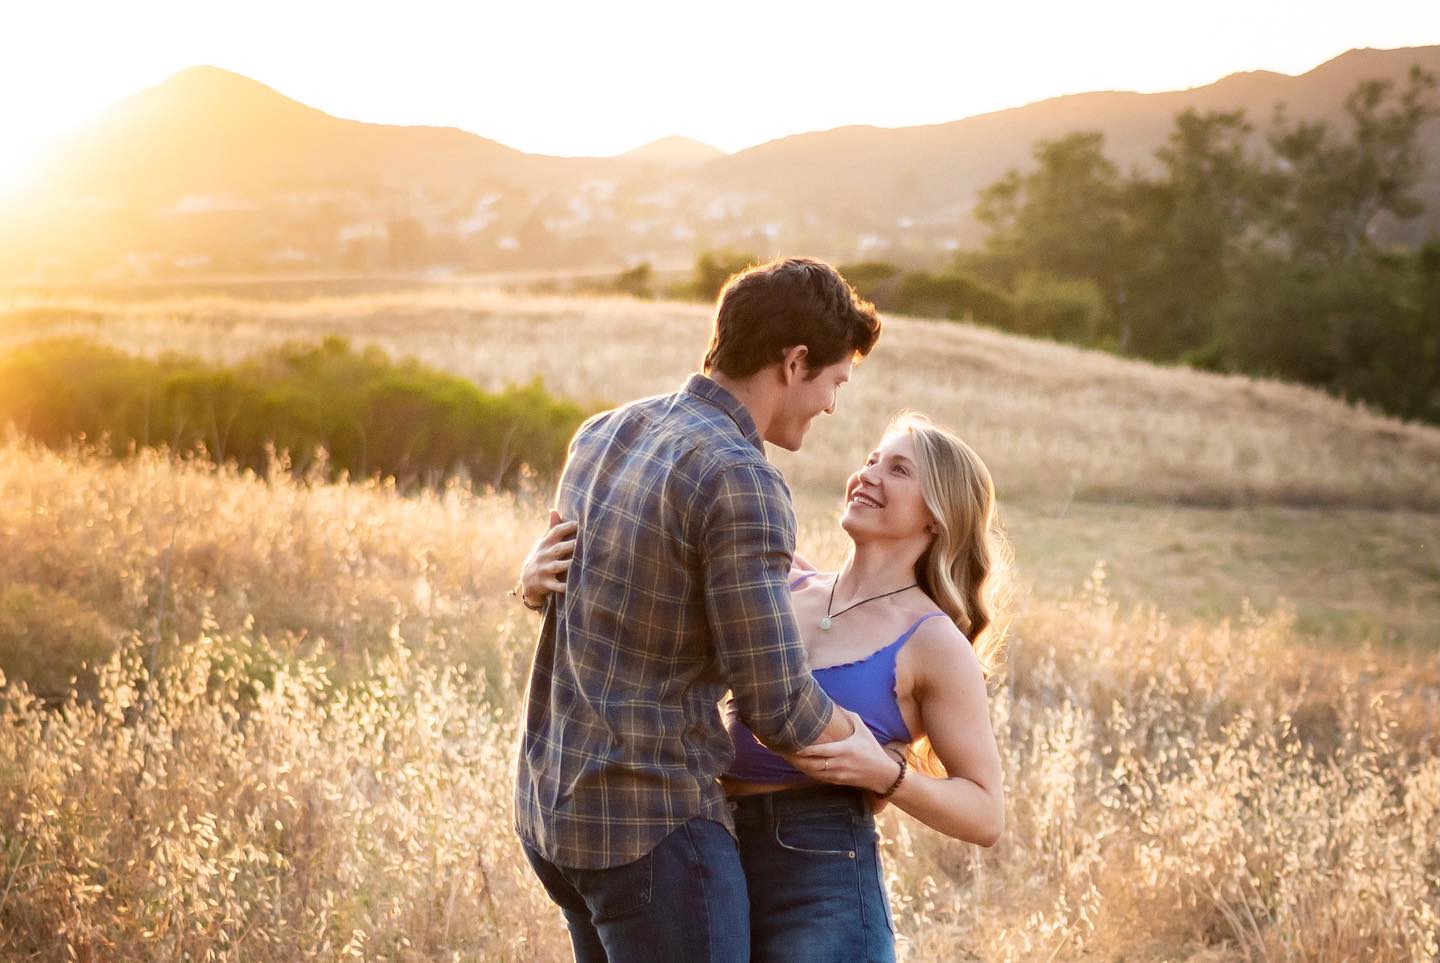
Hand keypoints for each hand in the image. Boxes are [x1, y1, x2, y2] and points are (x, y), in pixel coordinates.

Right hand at [518, 510, 576, 606]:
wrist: (526, 580)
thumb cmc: (541, 557)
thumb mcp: (543, 543)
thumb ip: (552, 528)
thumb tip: (554, 510)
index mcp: (545, 543)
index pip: (556, 532)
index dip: (567, 527)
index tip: (580, 523)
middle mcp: (544, 555)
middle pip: (558, 549)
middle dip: (571, 545)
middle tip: (585, 541)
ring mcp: (544, 570)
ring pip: (558, 566)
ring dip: (569, 564)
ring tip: (582, 561)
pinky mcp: (545, 583)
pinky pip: (556, 586)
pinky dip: (563, 587)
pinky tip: (573, 586)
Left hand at [784, 708, 904, 795]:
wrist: (882, 774)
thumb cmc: (872, 749)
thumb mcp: (863, 729)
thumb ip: (849, 716)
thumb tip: (834, 703)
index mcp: (845, 749)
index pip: (820, 750)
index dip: (805, 749)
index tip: (792, 744)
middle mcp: (839, 763)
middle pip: (811, 763)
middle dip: (795, 758)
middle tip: (782, 750)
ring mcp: (837, 774)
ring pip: (812, 772)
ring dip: (798, 765)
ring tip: (785, 756)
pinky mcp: (836, 781)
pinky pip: (817, 777)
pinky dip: (806, 771)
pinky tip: (798, 764)